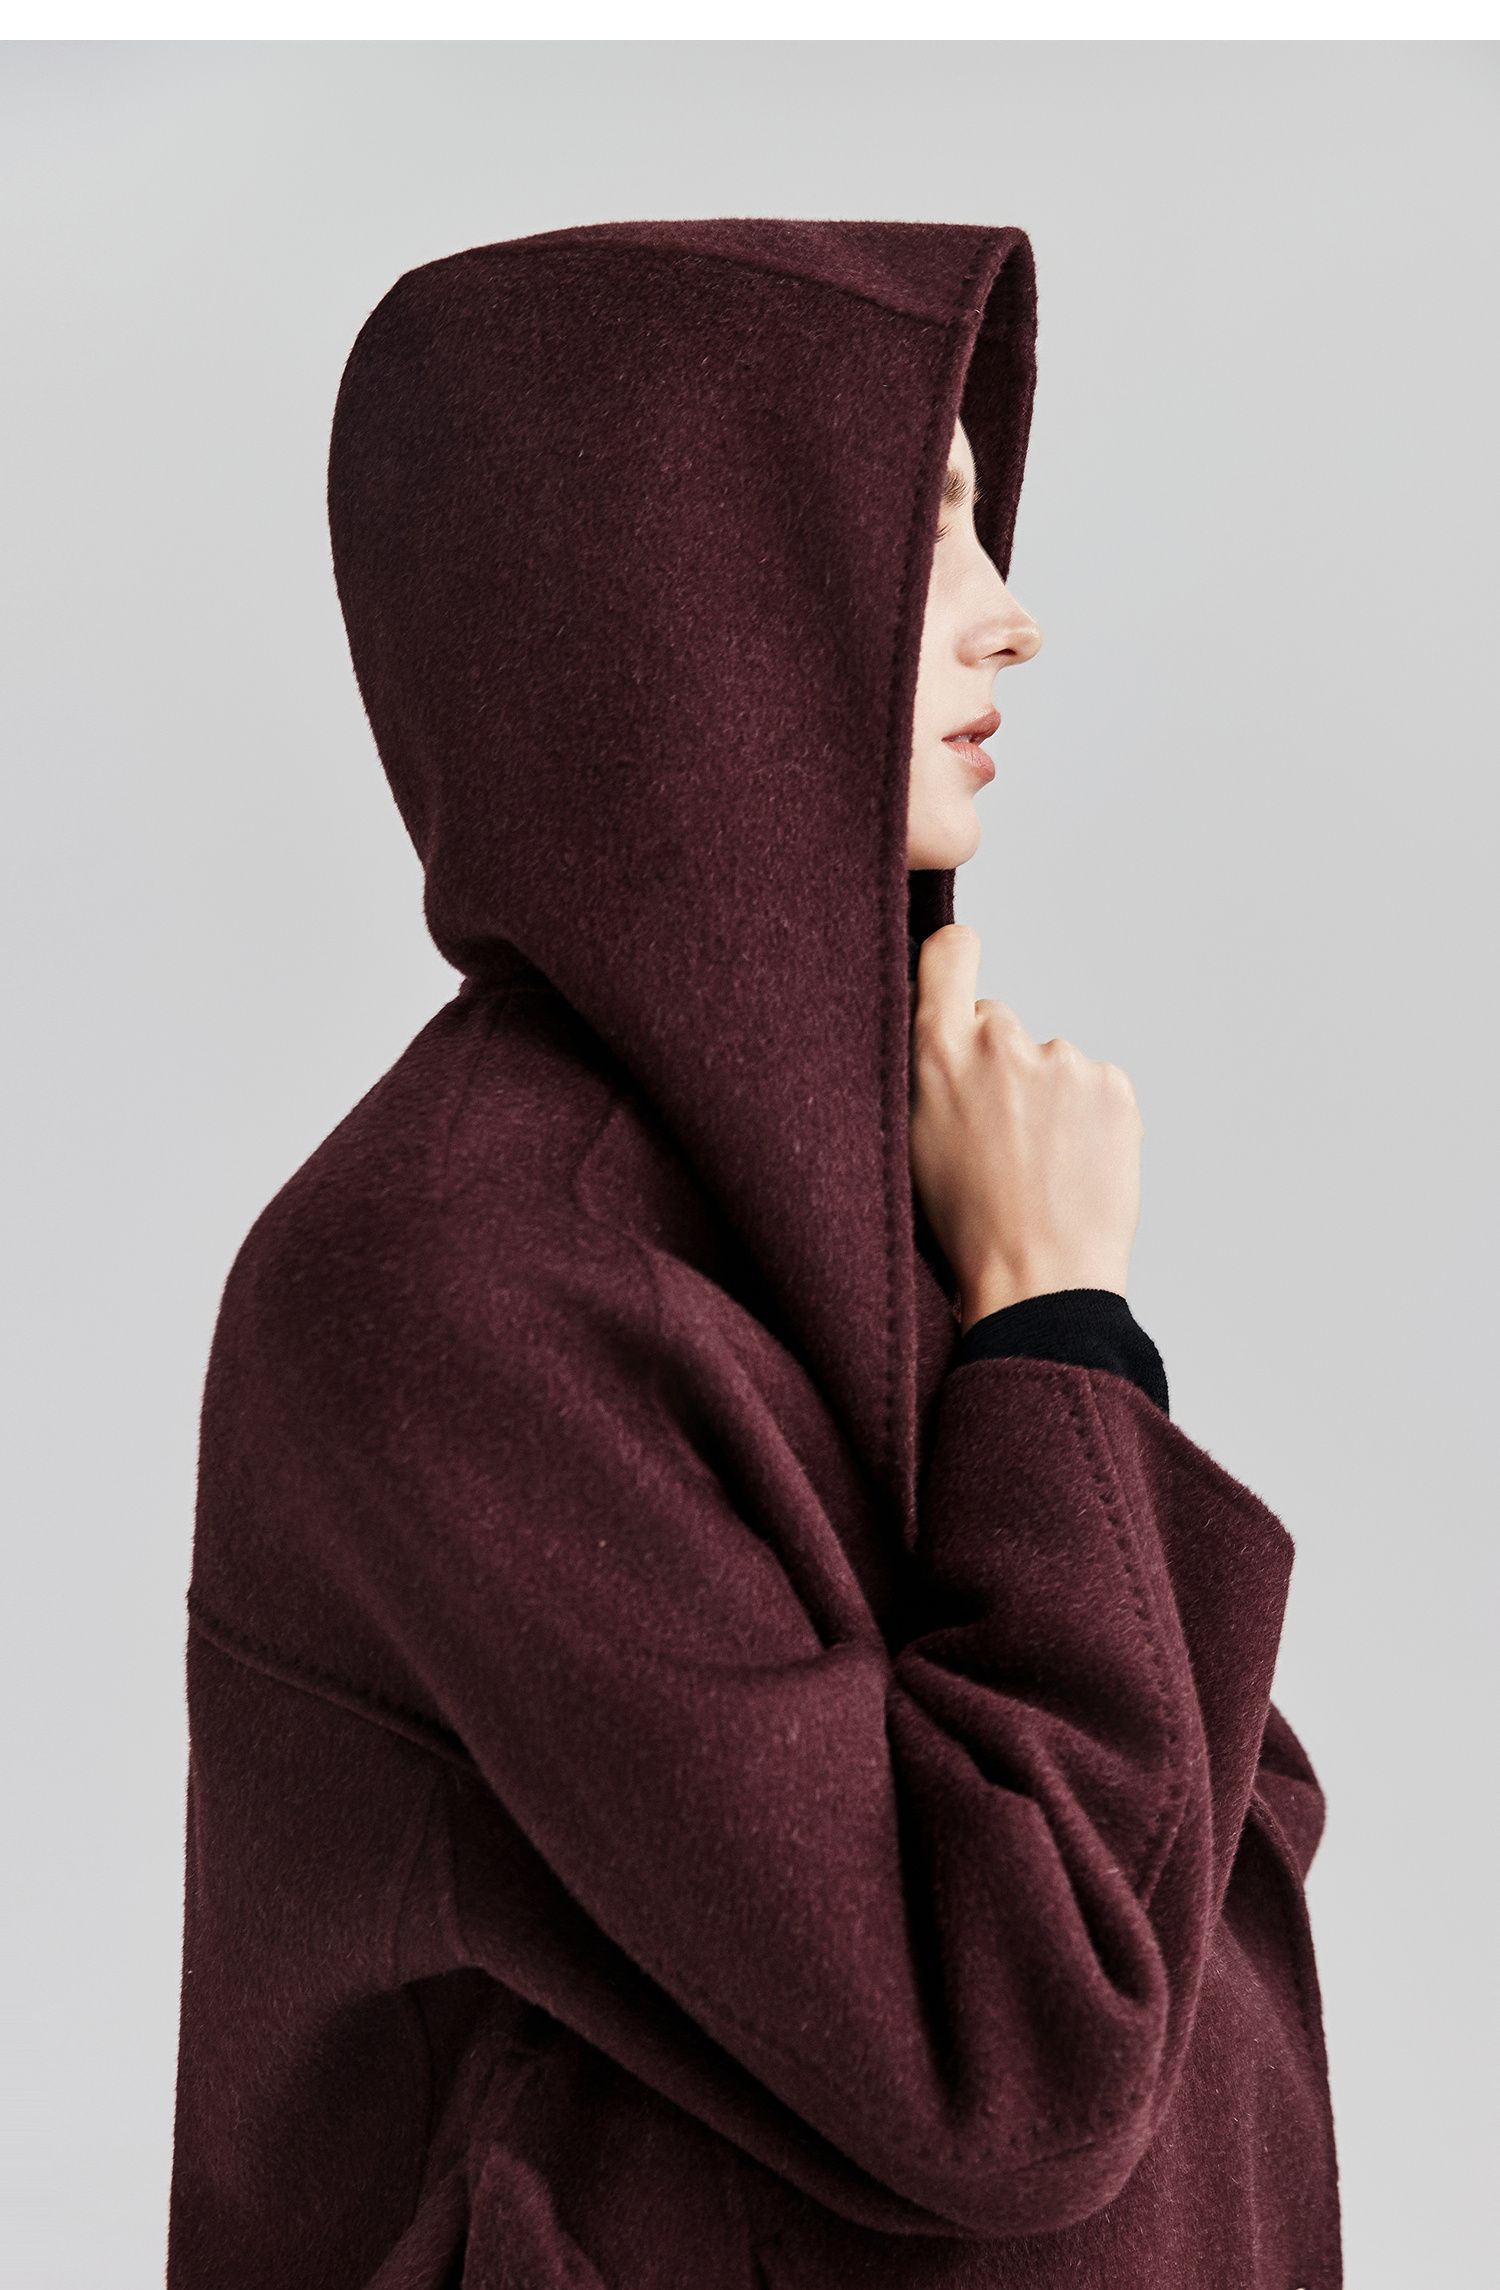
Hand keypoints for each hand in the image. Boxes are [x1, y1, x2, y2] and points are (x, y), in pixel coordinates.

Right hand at [909, 926, 1142, 1333]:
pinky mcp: (1114, 1086)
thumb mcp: (909, 1140)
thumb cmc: (967, 1225)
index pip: (950, 952)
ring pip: (1051, 1063)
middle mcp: (1003, 1041)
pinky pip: (1095, 1086)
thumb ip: (922, 1071)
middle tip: (997, 1131)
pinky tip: (1072, 1165)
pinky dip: (1087, 1118)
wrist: (1039, 1279)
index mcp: (939, 1052)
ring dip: (1047, 1098)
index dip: (954, 957)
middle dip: (997, 1062)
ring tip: (1039, 1165)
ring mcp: (1065, 1061)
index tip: (957, 967)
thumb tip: (932, 1029)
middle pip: (998, 1021)